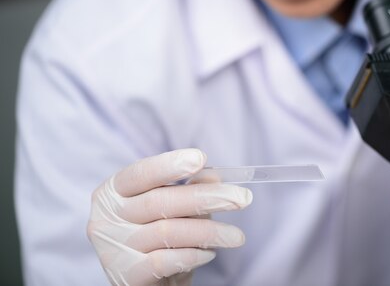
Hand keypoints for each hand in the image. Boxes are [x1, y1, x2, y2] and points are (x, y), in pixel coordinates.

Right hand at [87, 148, 251, 285]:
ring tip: (237, 236)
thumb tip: (213, 176)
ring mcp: (112, 248)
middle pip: (160, 201)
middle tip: (243, 199)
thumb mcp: (174, 208)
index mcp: (112, 192)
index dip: (169, 164)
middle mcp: (105, 218)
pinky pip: (166, 260)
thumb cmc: (159, 236)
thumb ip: (190, 188)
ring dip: (210, 232)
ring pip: (168, 231)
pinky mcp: (125, 275)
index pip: (139, 173)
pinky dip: (193, 255)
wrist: (145, 281)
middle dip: (207, 198)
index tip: (202, 158)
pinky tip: (209, 253)